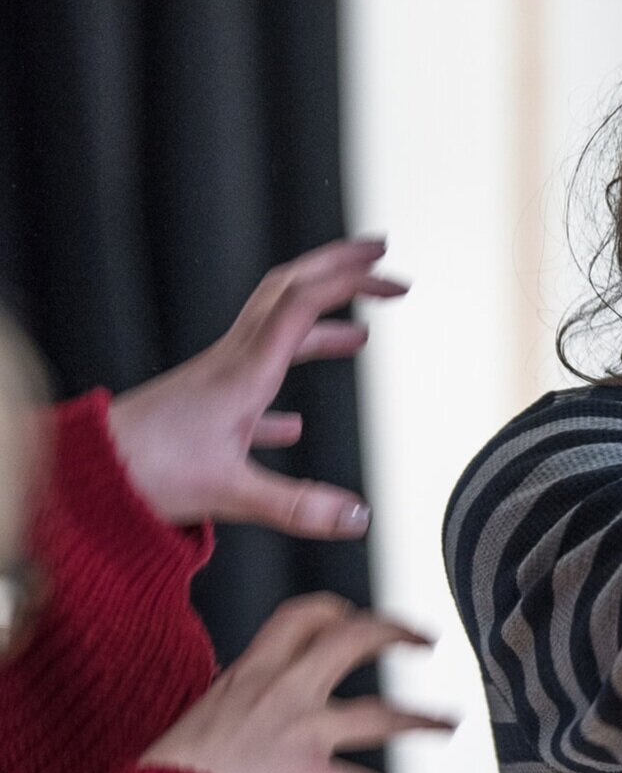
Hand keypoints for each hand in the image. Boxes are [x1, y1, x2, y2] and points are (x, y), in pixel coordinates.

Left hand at [107, 237, 406, 536]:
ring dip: (322, 324)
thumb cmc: (142, 471)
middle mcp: (233, 361)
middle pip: (289, 291)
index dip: (349, 281)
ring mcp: (217, 379)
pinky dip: (279, 393)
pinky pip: (254, 384)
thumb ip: (300, 505)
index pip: (304, 302)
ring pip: (276, 332)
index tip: (389, 276)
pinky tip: (294, 426)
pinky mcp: (204, 405)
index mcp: (247, 370)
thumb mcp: (231, 492)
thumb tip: (356, 514)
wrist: (82, 474)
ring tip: (359, 335)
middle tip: (379, 257)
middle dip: (338, 268)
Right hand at [141, 593, 452, 772]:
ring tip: (448, 723)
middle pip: (354, 640)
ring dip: (421, 719)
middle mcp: (283, 693)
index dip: (337, 611)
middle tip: (425, 639)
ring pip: (382, 714)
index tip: (356, 615)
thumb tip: (241, 701)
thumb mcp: (198, 720)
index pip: (301, 617)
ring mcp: (303, 734)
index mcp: (250, 674)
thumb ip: (234, 704)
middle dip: (396, 633)